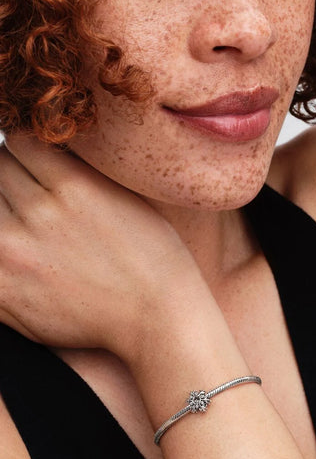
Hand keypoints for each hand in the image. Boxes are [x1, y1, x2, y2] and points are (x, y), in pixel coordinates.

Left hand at [0, 136, 201, 357]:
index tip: (36, 166)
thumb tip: (48, 149)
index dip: (27, 151)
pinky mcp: (3, 289)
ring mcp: (14, 253)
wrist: (157, 317)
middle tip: (33, 196)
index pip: (19, 141)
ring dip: (3, 210)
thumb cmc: (152, 255)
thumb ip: (80, 169)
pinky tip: (22, 254)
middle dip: (11, 177)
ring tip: (29, 227)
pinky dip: (1, 250)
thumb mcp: (125, 195)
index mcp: (74, 185)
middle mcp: (40, 213)